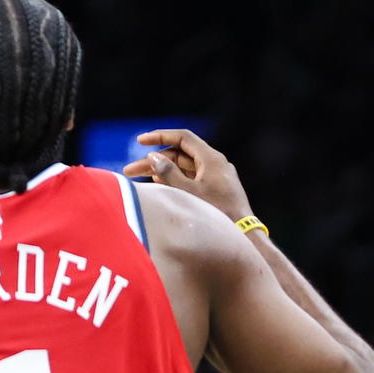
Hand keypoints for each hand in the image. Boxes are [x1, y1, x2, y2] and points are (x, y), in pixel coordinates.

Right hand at [122, 129, 253, 222]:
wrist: (243, 236)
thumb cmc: (218, 213)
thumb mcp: (188, 192)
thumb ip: (168, 173)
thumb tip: (153, 157)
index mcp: (212, 159)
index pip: (183, 137)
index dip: (160, 136)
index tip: (140, 141)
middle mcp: (215, 164)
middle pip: (179, 154)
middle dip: (154, 160)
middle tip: (130, 169)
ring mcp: (216, 176)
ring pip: (183, 167)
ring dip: (161, 171)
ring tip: (140, 177)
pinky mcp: (215, 189)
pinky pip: (190, 177)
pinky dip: (173, 178)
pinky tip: (158, 183)